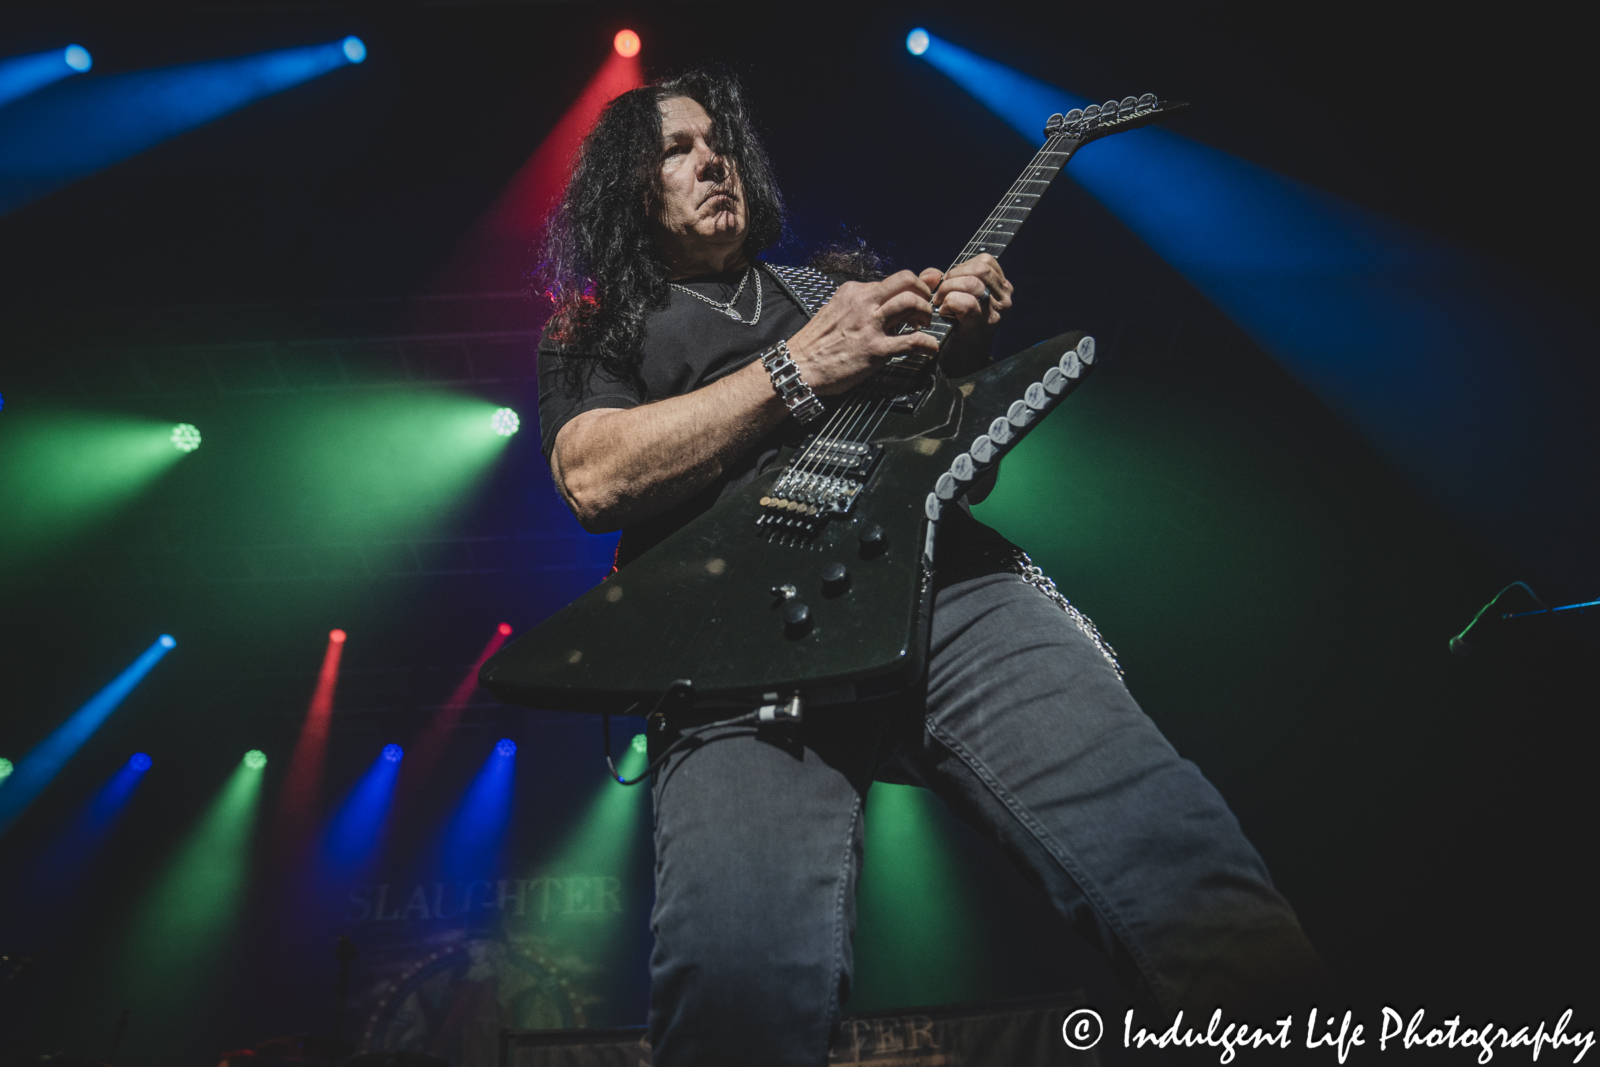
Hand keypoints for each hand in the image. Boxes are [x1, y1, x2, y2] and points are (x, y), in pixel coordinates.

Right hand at [785, 271, 940, 394]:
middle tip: (924, 308)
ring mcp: (870, 324)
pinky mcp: (876, 349)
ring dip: (926, 312)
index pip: (891, 280)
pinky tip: (930, 349)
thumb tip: (885, 299)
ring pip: (911, 302)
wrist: (799, 366)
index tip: (915, 300)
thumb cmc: (818, 343)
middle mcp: (863, 303)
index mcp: (854, 292)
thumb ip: (862, 304)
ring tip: (924, 325)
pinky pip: (912, 341)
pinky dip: (928, 344)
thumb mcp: (838, 311)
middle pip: (906, 279)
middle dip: (923, 291)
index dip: (909, 289)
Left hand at [919, 254, 1012, 372]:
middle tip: (941, 295)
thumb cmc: (953, 327)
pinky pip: (966, 302)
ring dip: (948, 291)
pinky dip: (949, 304)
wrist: (957, 363)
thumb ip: (941, 279)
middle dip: (953, 278)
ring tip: (941, 304)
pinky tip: (945, 314)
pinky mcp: (982, 324)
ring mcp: (996, 312)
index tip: (951, 284)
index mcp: (1001, 288)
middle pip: (979, 269)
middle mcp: (1004, 298)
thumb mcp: (952, 295)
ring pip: (973, 283)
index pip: (985, 261)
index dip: (961, 267)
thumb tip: (933, 274)